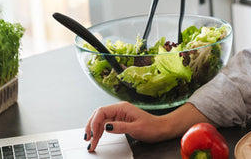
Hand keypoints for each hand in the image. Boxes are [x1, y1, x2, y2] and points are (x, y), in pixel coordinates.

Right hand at [84, 102, 209, 150]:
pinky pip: (106, 125)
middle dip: (91, 127)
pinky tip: (97, 138)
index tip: (92, 134)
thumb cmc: (153, 127)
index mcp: (122, 107)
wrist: (162, 129)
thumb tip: (106, 127)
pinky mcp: (120, 121)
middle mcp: (119, 109)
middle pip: (98, 115)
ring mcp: (119, 115)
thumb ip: (120, 127)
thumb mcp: (136, 128)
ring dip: (94, 131)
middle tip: (88, 139)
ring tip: (91, 142)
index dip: (94, 122)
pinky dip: (100, 132)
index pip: (101, 111)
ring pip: (101, 121)